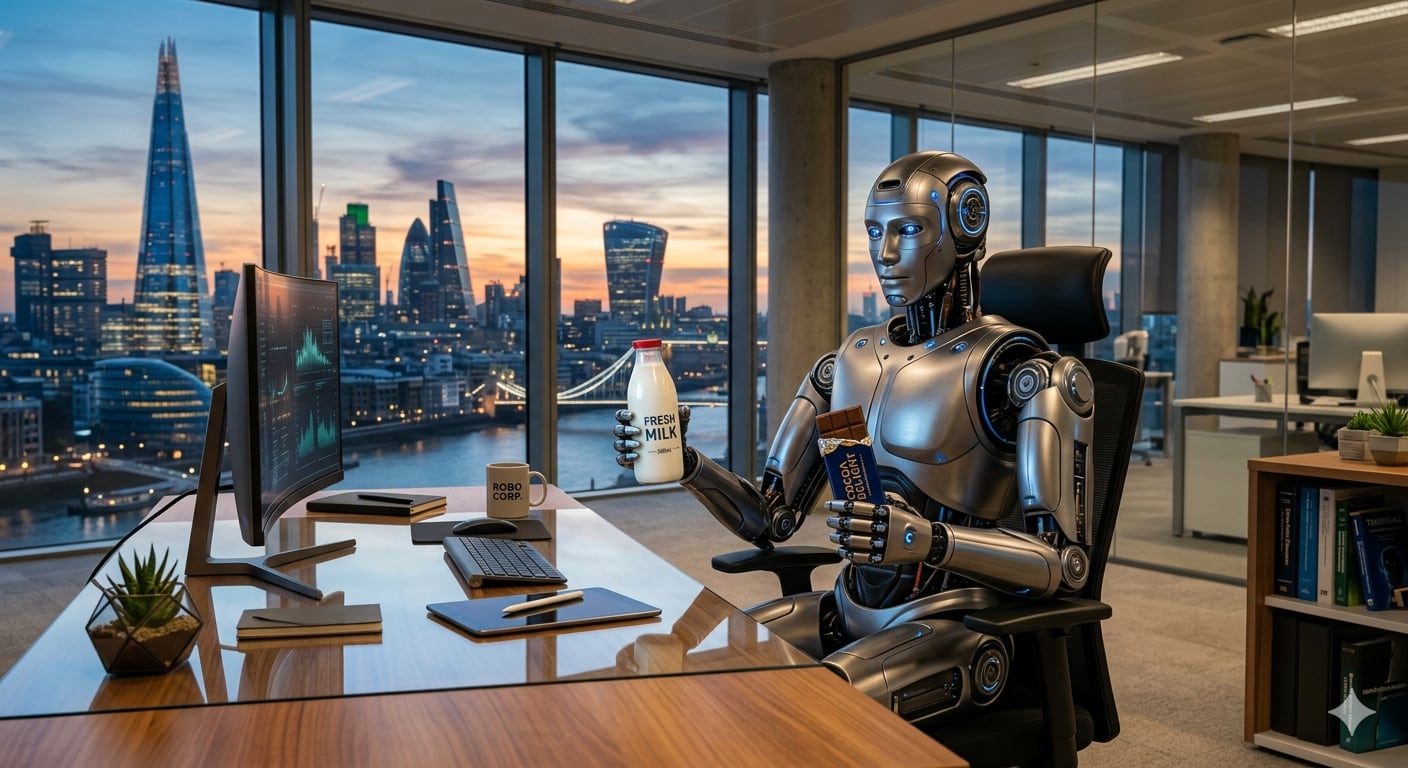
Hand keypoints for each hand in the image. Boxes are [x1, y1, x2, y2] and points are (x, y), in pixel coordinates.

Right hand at [614, 406, 690, 468]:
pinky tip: (634, 457)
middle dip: (625, 430)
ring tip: (639, 445)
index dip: (622, 415)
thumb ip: (681, 416)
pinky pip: (622, 460)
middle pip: (618, 430)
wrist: (678, 456)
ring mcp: (628, 448)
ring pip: (619, 445)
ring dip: (625, 444)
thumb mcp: (678, 425)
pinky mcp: (632, 461)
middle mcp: (628, 435)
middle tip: (638, 431)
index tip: (632, 415)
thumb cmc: (673, 435)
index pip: (621, 416)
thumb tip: (685, 409)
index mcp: (634, 422)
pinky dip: (625, 458)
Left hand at [824, 493, 942, 564]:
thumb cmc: (911, 522)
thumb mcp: (899, 506)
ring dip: (841, 538)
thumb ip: (883, 500)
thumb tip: (864, 495)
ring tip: (833, 536)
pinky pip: (863, 557)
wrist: (927, 542)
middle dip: (839, 522)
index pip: (859, 507)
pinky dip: (850, 554)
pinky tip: (842, 550)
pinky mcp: (884, 558)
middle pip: (855, 524)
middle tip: (831, 521)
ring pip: (856, 541)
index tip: (831, 505)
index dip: (842, 506)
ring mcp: (884, 544)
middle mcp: (884, 528)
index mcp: (887, 512)